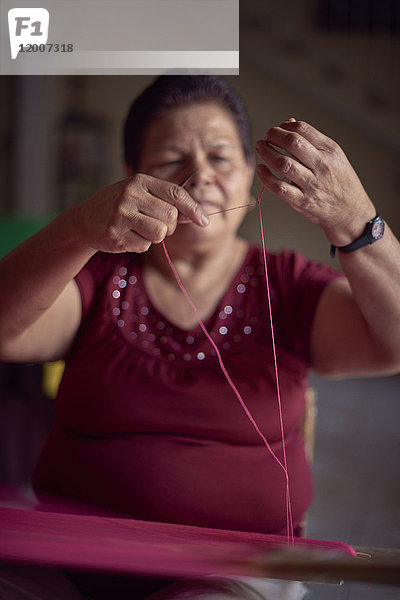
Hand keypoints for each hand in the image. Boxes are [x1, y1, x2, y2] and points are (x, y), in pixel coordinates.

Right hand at [73, 173, 209, 253]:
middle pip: (171, 217)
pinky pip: (144, 246)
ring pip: (159, 233)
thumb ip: (167, 202)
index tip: (204, 221)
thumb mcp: (141, 196)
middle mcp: (130, 195)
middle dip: (169, 225)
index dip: (193, 209)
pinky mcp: (115, 235)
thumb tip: (197, 216)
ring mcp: (120, 215)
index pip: (176, 193)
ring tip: (140, 229)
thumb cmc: (120, 206)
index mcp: (140, 181)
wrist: (84, 220)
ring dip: (155, 236)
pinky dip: (140, 244)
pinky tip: (126, 236)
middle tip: (154, 223)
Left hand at [255, 120, 375, 245]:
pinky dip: (266, 177)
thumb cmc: (339, 182)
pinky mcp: (302, 201)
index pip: (303, 130)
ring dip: (267, 153)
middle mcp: (322, 166)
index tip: (278, 129)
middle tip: (266, 137)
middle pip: (293, 143)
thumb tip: (288, 122)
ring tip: (261, 148)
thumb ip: (312, 140)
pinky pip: (279, 187)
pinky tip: (261, 169)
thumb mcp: (334, 157)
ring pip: (284, 164)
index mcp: (330, 151)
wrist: (350, 212)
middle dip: (274, 136)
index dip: (285, 126)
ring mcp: (312, 184)